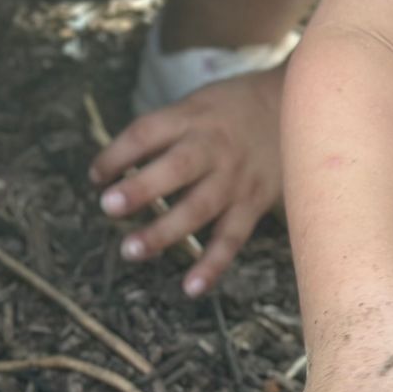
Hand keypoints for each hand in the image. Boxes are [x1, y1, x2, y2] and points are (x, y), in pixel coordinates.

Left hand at [90, 63, 284, 294]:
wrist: (296, 107)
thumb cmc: (231, 109)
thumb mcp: (197, 104)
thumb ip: (163, 132)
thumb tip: (116, 167)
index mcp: (193, 117)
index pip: (148, 132)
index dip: (117, 154)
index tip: (96, 176)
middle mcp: (214, 147)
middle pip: (176, 168)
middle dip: (141, 188)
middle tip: (108, 207)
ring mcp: (236, 177)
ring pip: (200, 208)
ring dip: (165, 231)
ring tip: (132, 250)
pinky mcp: (254, 203)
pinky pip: (232, 237)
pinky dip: (213, 264)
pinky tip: (190, 287)